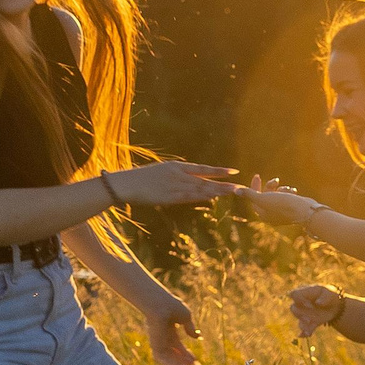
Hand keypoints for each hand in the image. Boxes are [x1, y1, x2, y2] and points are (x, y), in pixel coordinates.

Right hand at [111, 160, 239, 205]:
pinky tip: (213, 197)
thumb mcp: (160, 172)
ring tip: (232, 191)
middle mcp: (179, 174)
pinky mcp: (170, 196)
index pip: (202, 169)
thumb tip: (184, 181)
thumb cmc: (140, 179)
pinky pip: (190, 196)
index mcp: (176, 167)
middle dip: (222, 183)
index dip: (218, 171)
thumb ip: (174, 176)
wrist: (126, 183)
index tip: (232, 171)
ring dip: (217, 190)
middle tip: (238, 185)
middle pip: (205, 179)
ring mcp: (175, 185)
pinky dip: (202, 197)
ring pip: (200, 188)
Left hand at [142, 293, 200, 364]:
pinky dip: (170, 364)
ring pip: (167, 358)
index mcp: (170, 330)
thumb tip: (197, 337)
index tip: (197, 361)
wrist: (162, 305)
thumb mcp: (186, 317)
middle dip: (184, 361)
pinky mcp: (155, 344)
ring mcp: (158, 341)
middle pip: (174, 354)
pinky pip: (161, 359)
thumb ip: (190, 328)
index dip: (187, 354)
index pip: (178, 347)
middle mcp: (163, 337)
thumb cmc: (173, 307)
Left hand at [241, 174, 320, 228]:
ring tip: (288, 188)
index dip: (254, 186)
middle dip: (269, 186)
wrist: (306, 211)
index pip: (253, 198)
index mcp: (263, 214)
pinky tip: (293, 191)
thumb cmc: (284, 205)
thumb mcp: (263, 198)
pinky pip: (286, 198)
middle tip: (275, 180)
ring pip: (277, 196)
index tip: (257, 175)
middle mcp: (271, 216)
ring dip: (280, 189)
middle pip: (265, 197)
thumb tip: (235, 190)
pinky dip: (288, 192)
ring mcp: (282, 213)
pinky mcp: (292, 210)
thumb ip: (249, 194)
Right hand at [288, 283, 345, 338]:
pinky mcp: (309, 323)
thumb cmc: (330, 295)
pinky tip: (308, 335)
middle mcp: (302, 304)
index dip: (299, 300)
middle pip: (293, 308)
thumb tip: (318, 303)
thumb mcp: (330, 293)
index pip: (294, 294)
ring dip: (304, 325)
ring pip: (299, 320)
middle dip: (299, 314)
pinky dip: (305, 333)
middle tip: (309, 319)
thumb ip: (324, 297)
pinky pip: (305, 329)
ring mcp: (304, 314)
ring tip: (309, 330)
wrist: (336, 306)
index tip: (310, 305)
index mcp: (305, 293)